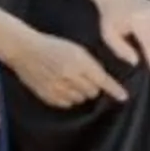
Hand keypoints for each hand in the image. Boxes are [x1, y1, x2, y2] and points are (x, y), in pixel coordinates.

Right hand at [3, 27, 125, 110]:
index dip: (114, 90)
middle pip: (93, 92)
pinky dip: (68, 98)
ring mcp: (58, 87)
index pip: (102, 80)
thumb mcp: (76, 49)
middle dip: (93, 87)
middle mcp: (70, 76)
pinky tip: (62, 87)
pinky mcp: (48, 96)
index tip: (124, 97)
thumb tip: (103, 82)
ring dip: (81, 93)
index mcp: (79, 61)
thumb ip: (90, 65)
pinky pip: (67, 104)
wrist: (25, 50)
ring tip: (70, 81)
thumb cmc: (53, 46)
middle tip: (84, 78)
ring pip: (80, 99)